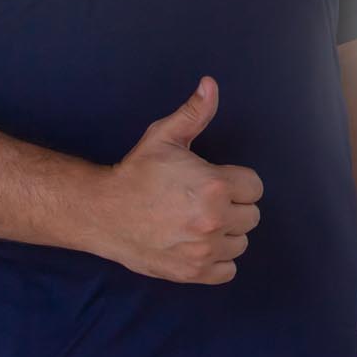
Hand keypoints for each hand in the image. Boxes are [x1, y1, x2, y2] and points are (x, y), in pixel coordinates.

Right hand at [91, 78, 262, 283]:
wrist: (102, 213)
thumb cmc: (136, 173)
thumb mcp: (164, 136)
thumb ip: (195, 112)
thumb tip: (211, 84)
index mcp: (214, 186)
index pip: (254, 187)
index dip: (236, 182)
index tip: (215, 181)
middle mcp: (213, 220)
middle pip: (251, 216)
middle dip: (233, 206)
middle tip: (205, 201)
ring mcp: (203, 250)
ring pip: (240, 243)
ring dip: (226, 234)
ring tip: (200, 222)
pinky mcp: (192, 272)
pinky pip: (228, 270)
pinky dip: (218, 260)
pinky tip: (199, 244)